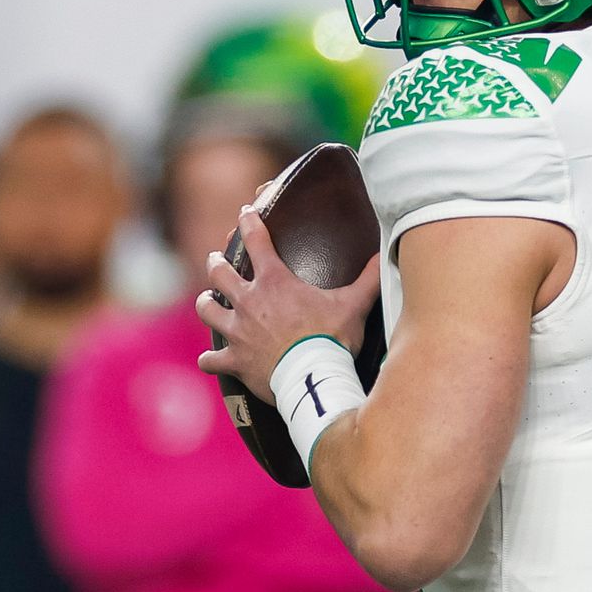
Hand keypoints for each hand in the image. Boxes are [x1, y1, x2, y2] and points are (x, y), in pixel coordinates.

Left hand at [196, 207, 380, 403]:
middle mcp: (250, 302)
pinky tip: (209, 359)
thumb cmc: (332, 339)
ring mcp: (238, 332)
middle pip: (219, 272)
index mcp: (275, 282)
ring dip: (206, 304)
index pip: (255, 240)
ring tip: (207, 301)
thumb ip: (368, 278)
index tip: (245, 213)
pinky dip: (210, 358)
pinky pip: (210, 359)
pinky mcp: (234, 360)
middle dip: (216, 263)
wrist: (312, 378)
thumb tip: (385, 255)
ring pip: (207, 309)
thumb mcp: (354, 305)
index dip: (248, 221)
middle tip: (217, 260)